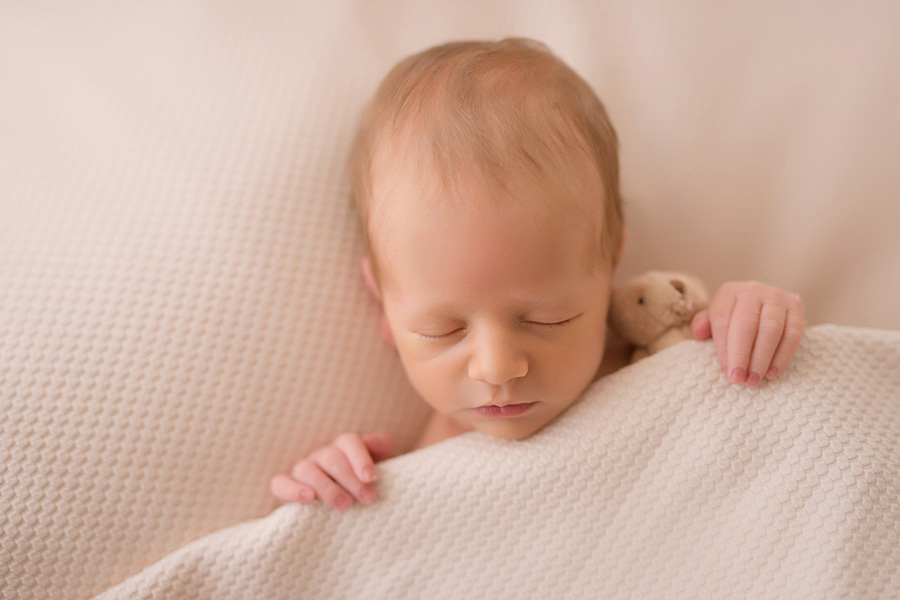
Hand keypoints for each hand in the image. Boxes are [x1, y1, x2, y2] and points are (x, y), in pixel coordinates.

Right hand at [270, 432, 394, 510]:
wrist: (347, 505)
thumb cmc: (364, 482)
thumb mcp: (379, 463)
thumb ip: (380, 446)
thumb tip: (371, 440)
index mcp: (343, 447)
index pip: (349, 442)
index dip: (360, 457)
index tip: (371, 477)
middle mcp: (322, 455)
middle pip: (332, 458)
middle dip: (351, 479)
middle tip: (368, 498)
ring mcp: (303, 470)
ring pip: (307, 469)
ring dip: (327, 487)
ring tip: (345, 505)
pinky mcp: (285, 487)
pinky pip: (280, 483)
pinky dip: (292, 489)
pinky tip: (308, 498)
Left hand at [691, 281, 803, 386]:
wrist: (762, 301)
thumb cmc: (733, 315)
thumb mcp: (715, 316)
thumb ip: (704, 324)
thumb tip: (698, 333)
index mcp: (729, 292)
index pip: (724, 321)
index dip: (725, 349)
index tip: (728, 371)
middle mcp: (752, 290)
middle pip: (747, 325)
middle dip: (742, 355)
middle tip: (740, 380)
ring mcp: (776, 296)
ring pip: (771, 330)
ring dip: (762, 359)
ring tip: (754, 380)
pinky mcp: (795, 306)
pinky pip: (792, 334)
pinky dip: (782, 356)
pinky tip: (772, 373)